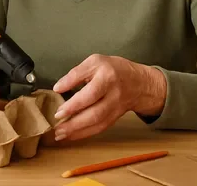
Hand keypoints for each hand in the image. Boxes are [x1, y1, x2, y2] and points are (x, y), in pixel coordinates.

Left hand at [52, 54, 166, 141]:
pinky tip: (71, 135)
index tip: (58, 106)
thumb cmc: (113, 69)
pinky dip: (85, 133)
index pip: (90, 92)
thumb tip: (57, 88)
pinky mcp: (115, 118)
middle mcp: (114, 95)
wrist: (140, 83)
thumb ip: (75, 73)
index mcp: (107, 77)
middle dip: (75, 121)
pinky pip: (100, 128)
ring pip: (98, 123)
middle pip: (95, 112)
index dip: (74, 102)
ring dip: (78, 131)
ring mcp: (116, 108)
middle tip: (57, 123)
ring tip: (60, 134)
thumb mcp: (94, 62)